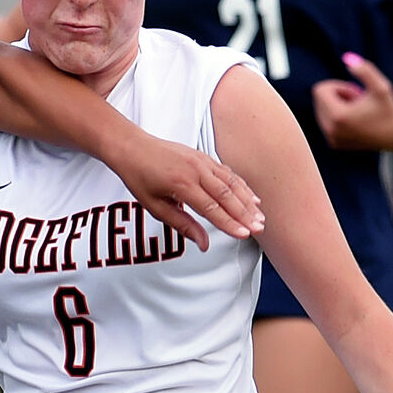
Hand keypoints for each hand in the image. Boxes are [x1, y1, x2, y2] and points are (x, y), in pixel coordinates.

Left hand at [112, 135, 262, 251]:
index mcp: (181, 184)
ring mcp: (201, 161)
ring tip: (260, 217)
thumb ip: (182, 225)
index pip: (211, 208)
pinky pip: (227, 173)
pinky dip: (241, 186)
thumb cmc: (140, 178)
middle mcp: (195, 170)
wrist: (132, 147)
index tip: (244, 235)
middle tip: (259, 229)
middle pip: (226, 195)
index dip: (229, 223)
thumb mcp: (155, 207)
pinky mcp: (203, 157)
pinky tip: (252, 198)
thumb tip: (203, 245)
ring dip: (247, 201)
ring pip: (231, 183)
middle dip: (244, 214)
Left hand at [311, 54, 392, 152]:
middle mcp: (331, 130)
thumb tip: (347, 58)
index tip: (355, 91)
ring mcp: (332, 139)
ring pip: (321, 111)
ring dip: (337, 106)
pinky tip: (356, 120)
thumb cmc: (389, 108)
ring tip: (358, 110)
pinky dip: (337, 117)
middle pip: (318, 100)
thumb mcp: (381, 86)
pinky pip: (325, 122)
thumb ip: (365, 70)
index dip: (338, 86)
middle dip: (337, 96)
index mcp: (338, 116)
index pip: (320, 90)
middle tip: (358, 100)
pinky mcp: (334, 144)